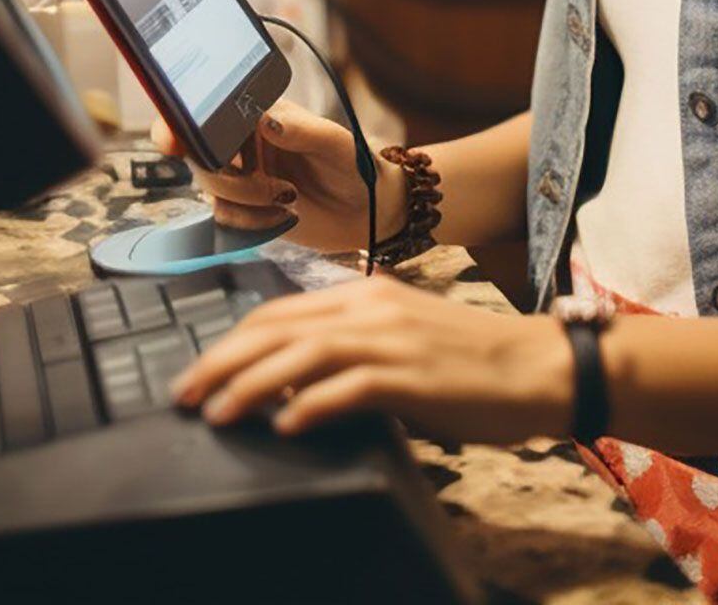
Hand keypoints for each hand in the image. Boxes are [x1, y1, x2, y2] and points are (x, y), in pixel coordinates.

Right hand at [149, 99, 401, 254]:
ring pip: (210, 187)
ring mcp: (242, 176)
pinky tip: (283, 215)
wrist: (369, 211)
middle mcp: (245, 142)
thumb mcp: (337, 144)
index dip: (180, 120)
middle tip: (253, 180)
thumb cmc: (356, 166)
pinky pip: (225, 217)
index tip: (173, 138)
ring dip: (243, 198)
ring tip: (288, 196)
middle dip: (218, 170)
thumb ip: (304, 130)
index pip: (210, 109)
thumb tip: (266, 120)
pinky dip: (250, 221)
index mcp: (260, 113)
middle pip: (198, 151)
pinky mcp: (246, 210)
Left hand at [170, 274, 573, 442]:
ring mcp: (390, 338)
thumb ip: (352, 346)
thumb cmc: (469, 361)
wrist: (534, 366)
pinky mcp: (410, 374)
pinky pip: (346, 387)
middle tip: (183, 395)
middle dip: (221, 361)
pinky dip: (309, 404)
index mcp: (364, 293)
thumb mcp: (401, 336)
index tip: (199, 372)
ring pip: (300, 352)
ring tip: (215, 414)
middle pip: (277, 326)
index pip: (280, 310)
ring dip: (248, 384)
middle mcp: (370, 306)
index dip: (232, 341)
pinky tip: (284, 425)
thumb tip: (293, 380)